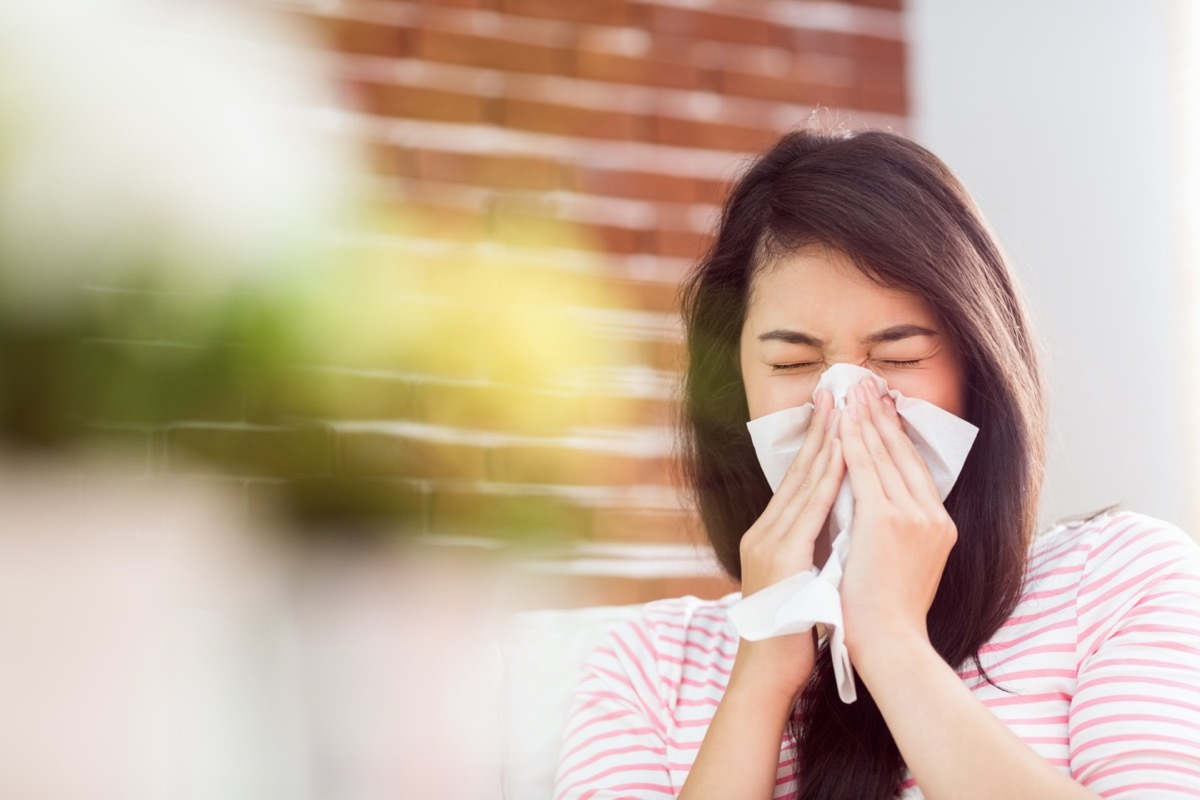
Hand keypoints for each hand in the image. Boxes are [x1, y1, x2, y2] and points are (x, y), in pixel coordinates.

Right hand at [734, 388, 845, 698]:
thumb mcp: (798, 578)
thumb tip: (836, 524)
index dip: (818, 442)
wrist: (769, 670)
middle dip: (822, 428)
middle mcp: (765, 531)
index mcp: (770, 534)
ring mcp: (771, 542)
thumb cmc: (789, 631)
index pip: (799, 478)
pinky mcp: (782, 557)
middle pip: (798, 470)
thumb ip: (809, 548)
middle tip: (837, 389)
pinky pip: (811, 510)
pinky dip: (828, 478)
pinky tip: (844, 454)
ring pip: (804, 482)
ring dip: (826, 441)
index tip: (836, 410)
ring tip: (843, 406)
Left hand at [837, 377, 956, 665]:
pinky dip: (854, 442)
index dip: (894, 436)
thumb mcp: (902, 564)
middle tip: (865, 383)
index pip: (913, 469)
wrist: (890, 644)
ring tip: (852, 389)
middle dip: (881, 416)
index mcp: (937, 526)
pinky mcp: (889, 520)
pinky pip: (867, 470)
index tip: (879, 408)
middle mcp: (933, 516)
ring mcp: (914, 516)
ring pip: (885, 455)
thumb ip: (896, 533)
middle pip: (903, 453)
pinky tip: (841, 420)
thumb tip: (873, 509)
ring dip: (865, 419)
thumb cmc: (886, 614)